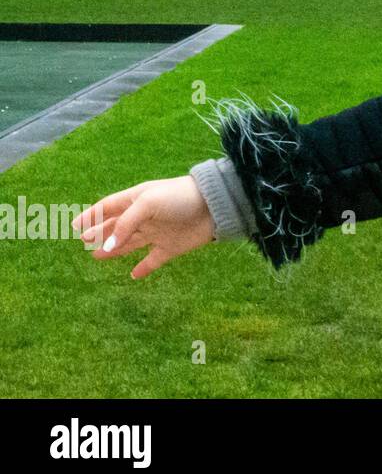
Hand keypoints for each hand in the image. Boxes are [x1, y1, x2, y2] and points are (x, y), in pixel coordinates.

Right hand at [73, 176, 216, 279]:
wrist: (215, 206)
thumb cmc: (180, 197)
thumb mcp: (148, 203)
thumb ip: (125, 224)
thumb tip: (108, 247)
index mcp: (137, 200)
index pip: (109, 207)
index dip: (91, 215)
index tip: (74, 225)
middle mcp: (145, 217)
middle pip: (116, 227)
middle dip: (100, 233)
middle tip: (84, 241)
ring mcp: (158, 233)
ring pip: (130, 244)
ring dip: (114, 250)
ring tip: (96, 256)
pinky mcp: (171, 248)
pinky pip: (153, 260)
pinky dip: (143, 268)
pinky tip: (133, 276)